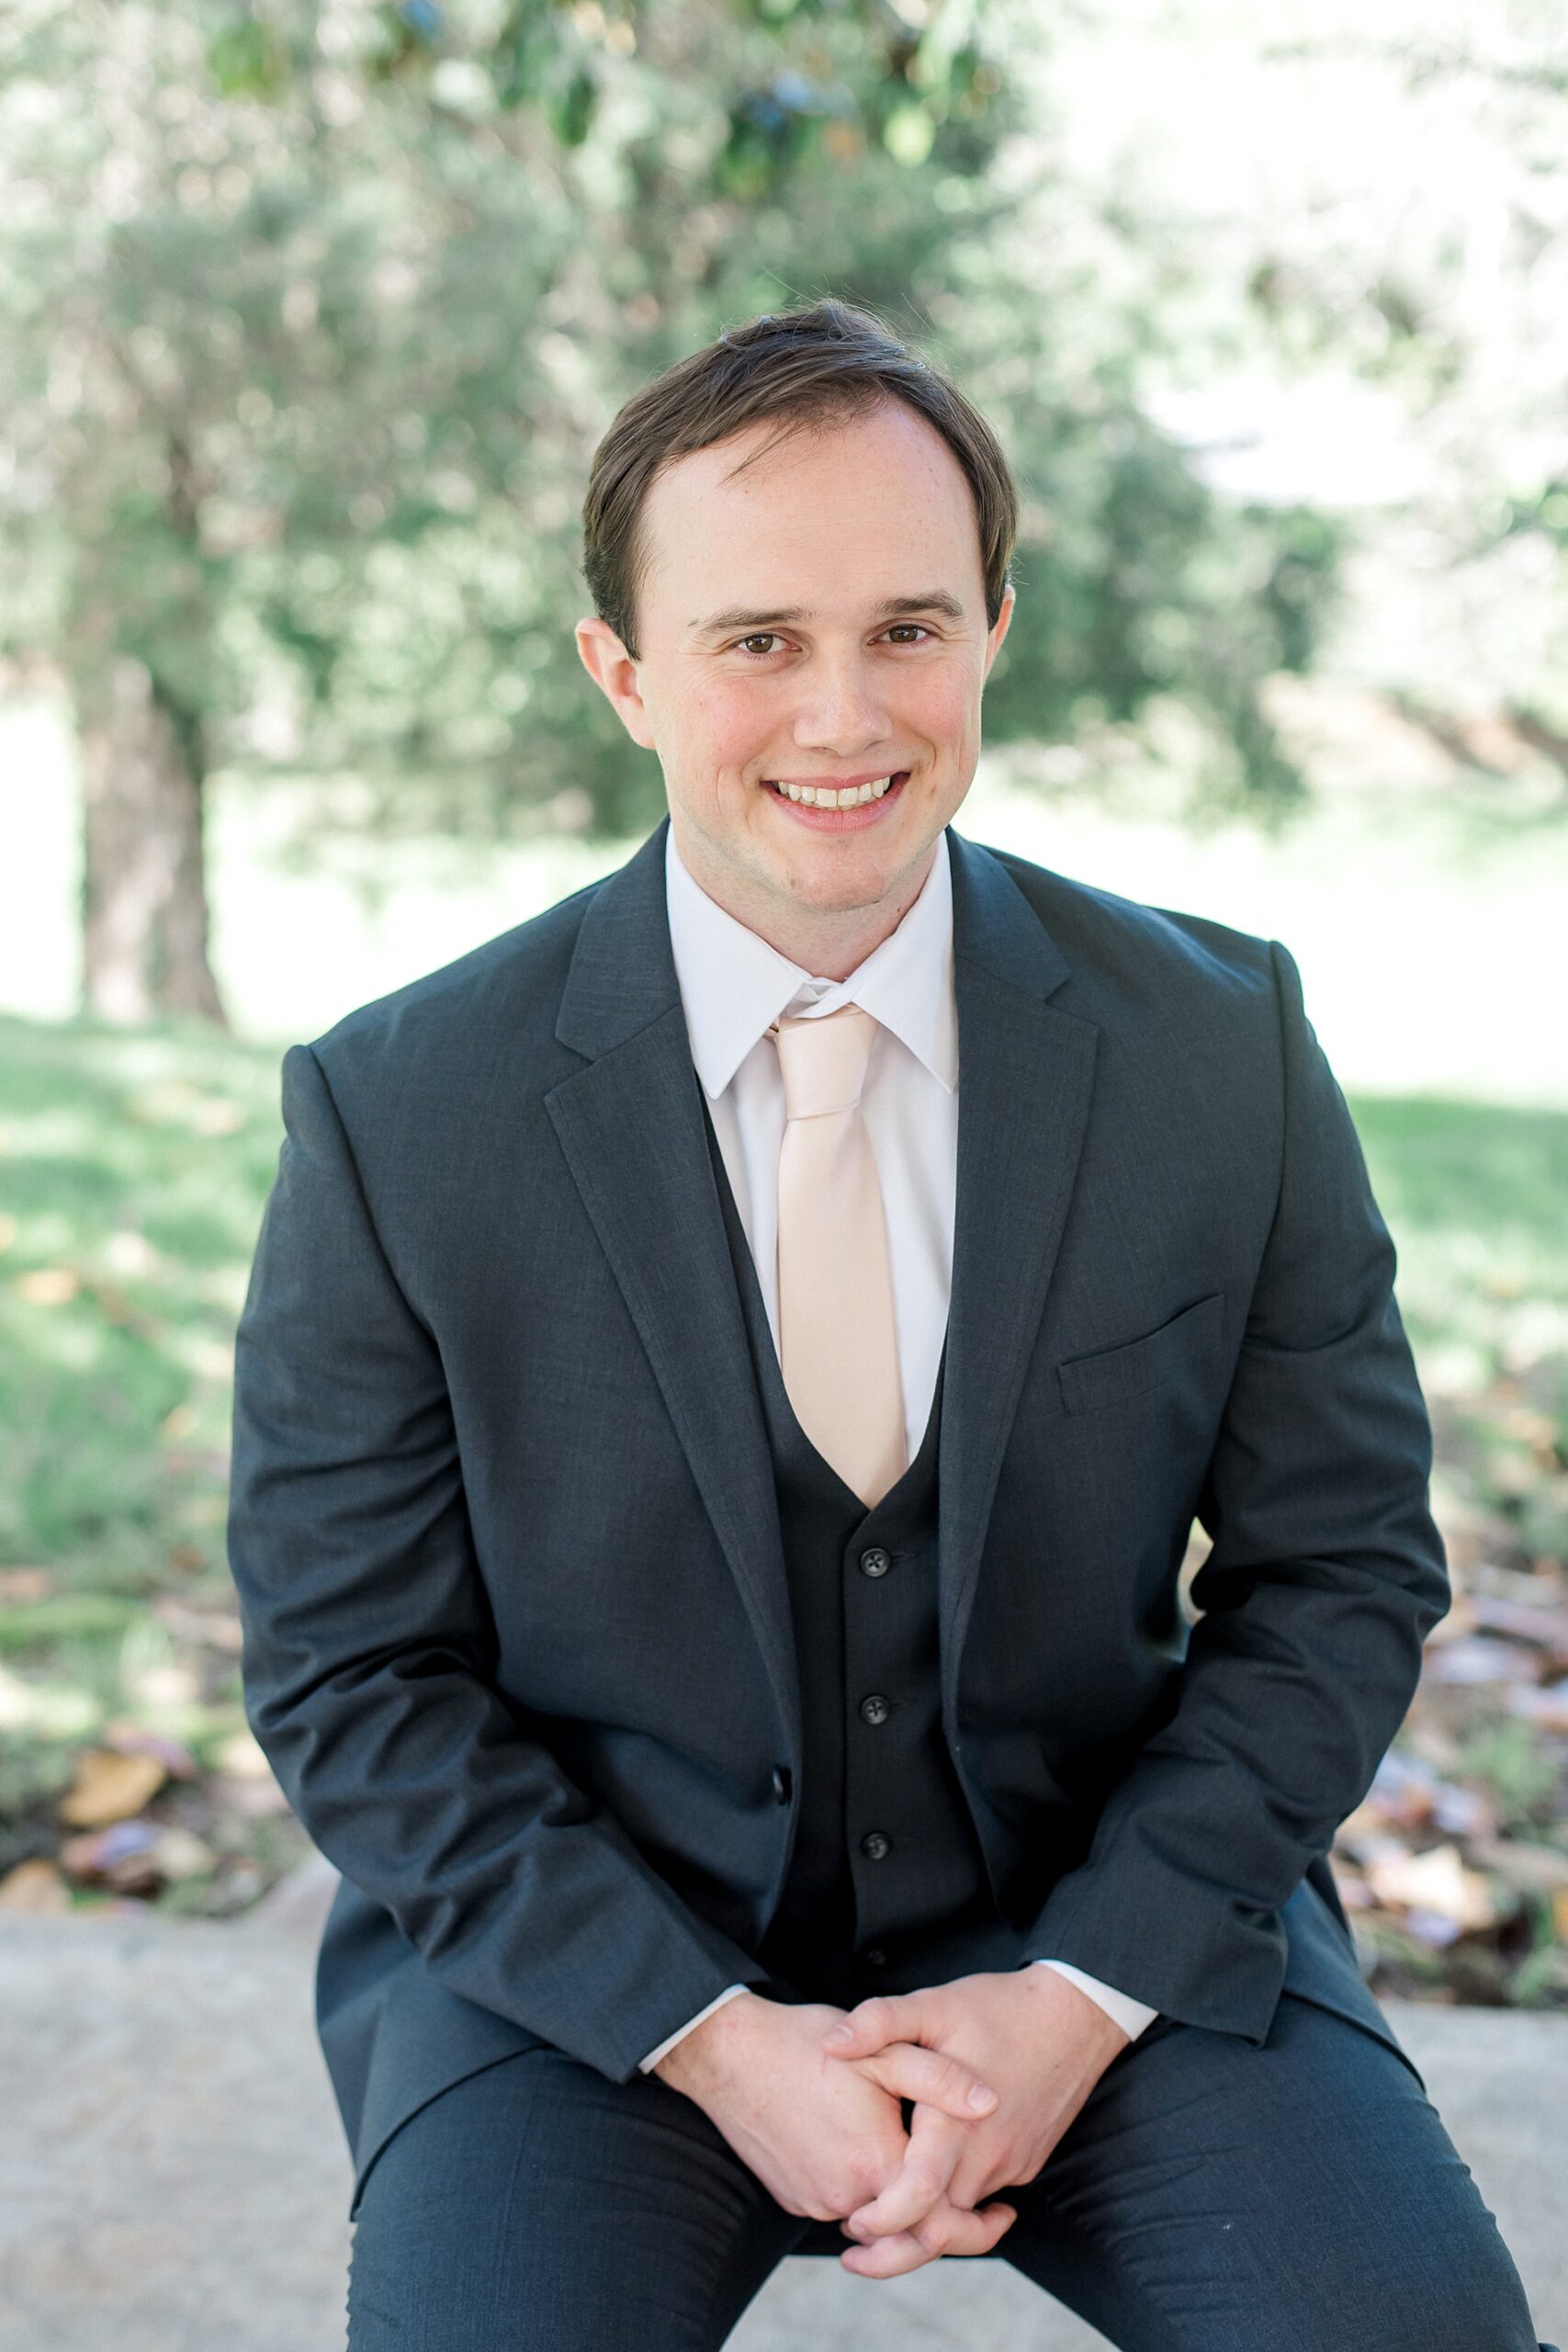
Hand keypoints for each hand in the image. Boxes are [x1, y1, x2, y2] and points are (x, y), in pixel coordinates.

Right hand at [653, 1990, 1017, 2259]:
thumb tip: (989, 2103)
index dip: (979, 2224)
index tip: (1003, 2212)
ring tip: (923, 2163)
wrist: (730, 2054)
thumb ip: (939, 2079)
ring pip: (876, 2218)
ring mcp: (815, 2202)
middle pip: (909, 2227)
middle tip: (982, 2205)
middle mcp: (845, 2198)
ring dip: (902, 2200)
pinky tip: (873, 2150)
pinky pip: (844, 2205)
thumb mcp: (882, 2050)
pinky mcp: (795, 2197)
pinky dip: (867, 2191)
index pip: (941, 2219)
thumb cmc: (807, 2045)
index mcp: (876, 2165)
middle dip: (945, 2217)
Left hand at [821, 1967, 1130, 2277]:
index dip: (881, 2223)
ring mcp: (1011, 2166)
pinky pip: (984, 2195)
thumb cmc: (999, 2008)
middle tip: (851, 2245)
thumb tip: (830, 2044)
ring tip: (882, 2211)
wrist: (1075, 2015)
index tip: (852, 2223)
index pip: (918, 2198)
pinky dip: (954, 2199)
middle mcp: (986, 2157)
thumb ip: (880, 2022)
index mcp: (955, 2124)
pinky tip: (929, 2176)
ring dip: (924, 2223)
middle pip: (939, 2230)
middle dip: (894, 2249)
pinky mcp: (1026, 2165)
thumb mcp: (934, 2005)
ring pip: (962, 2217)